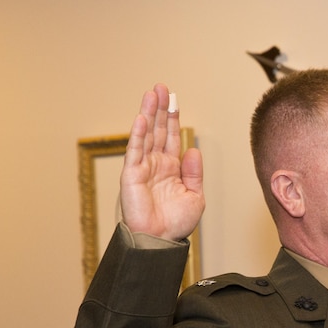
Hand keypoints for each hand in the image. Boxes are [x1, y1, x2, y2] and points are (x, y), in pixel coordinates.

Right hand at [119, 83, 203, 241]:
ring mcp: (143, 167)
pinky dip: (138, 134)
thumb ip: (194, 172)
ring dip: (148, 113)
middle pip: (158, 130)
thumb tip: (192, 150)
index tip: (174, 100)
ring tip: (152, 93)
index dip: (172, 118)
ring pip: (146, 135)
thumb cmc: (175, 222)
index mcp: (171, 167)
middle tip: (162, 87)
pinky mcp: (132, 175)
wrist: (161, 240)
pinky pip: (135, 151)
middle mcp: (156, 164)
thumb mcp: (195, 196)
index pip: (171, 137)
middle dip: (160, 108)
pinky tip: (142, 118)